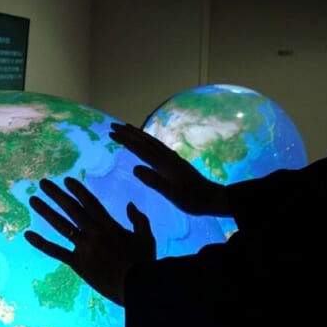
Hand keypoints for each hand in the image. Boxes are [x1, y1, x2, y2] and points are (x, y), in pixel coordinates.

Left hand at [24, 175, 154, 306]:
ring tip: (33, 200)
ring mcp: (84, 248)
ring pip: (62, 226)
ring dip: (46, 211)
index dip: (78, 190)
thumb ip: (139, 219)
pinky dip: (42, 244)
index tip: (67, 180)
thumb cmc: (145, 263)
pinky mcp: (78, 264)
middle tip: (44, 182)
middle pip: (72, 209)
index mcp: (110, 226)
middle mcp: (94, 233)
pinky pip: (57, 252)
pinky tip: (27, 235)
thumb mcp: (147, 238)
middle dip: (57, 195)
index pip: (91, 203)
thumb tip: (130, 205)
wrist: (137, 287)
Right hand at [109, 122, 231, 216]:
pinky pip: (157, 146)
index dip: (126, 140)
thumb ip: (155, 181)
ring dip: (138, 134)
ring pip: (152, 141)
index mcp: (164, 165)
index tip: (112, 133)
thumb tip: (135, 168)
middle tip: (113, 126)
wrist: (213, 198)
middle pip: (145, 141)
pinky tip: (146, 141)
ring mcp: (173, 158)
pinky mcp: (176, 161)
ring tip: (126, 128)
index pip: (141, 149)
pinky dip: (148, 140)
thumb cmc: (192, 200)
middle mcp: (168, 158)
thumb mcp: (173, 195)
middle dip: (129, 133)